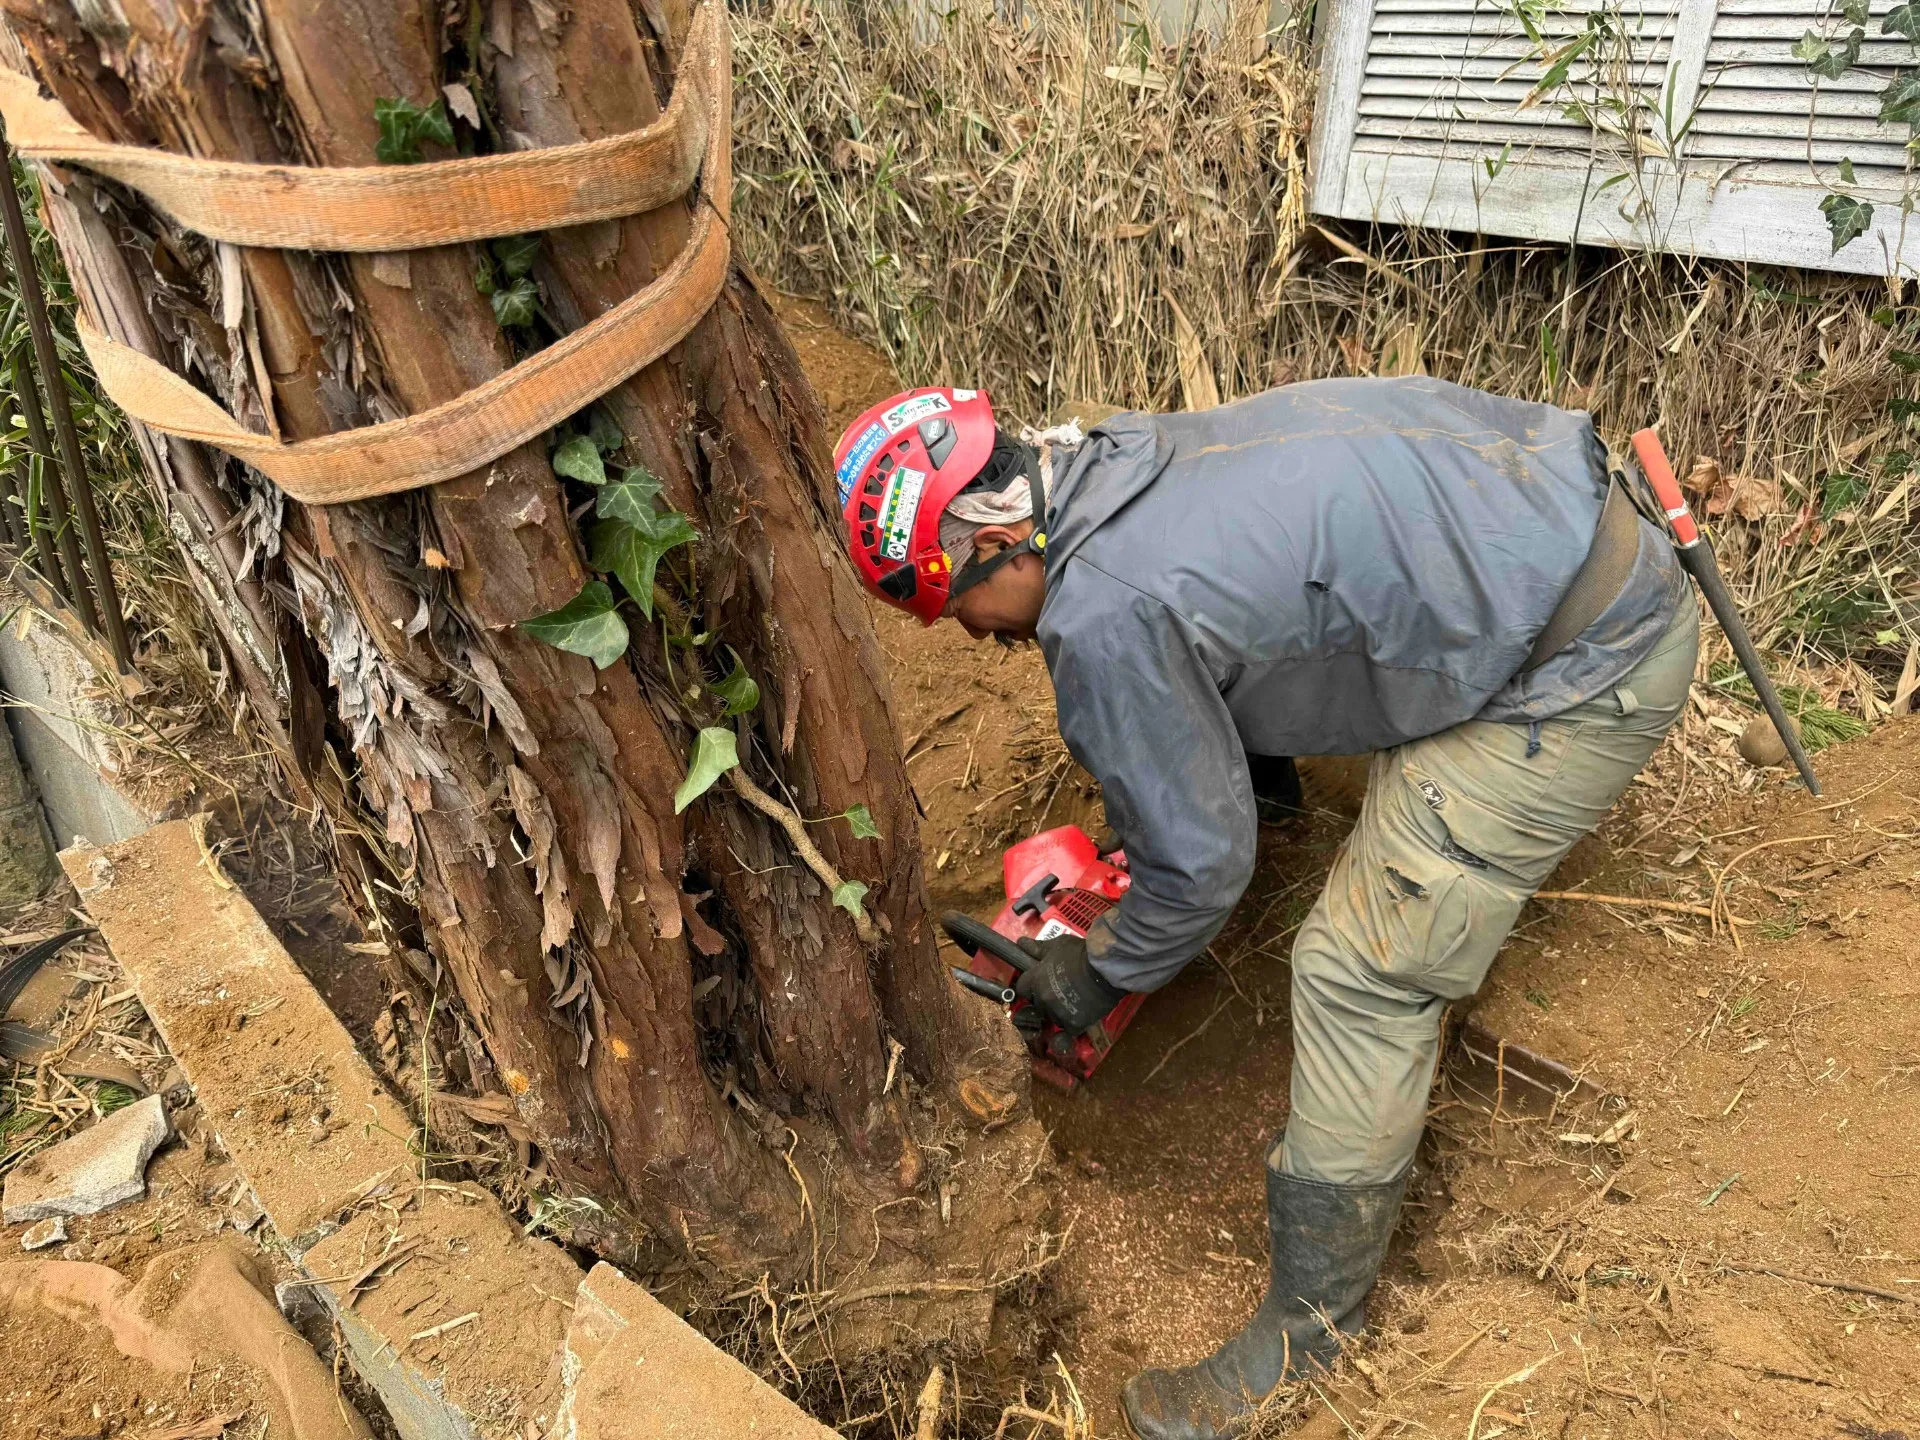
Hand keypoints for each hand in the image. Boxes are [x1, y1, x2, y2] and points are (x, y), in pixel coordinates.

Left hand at [1012, 933, 1129, 1033]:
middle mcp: (1042, 999)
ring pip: (1052, 1017)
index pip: (1022, 989)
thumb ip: (1038, 949)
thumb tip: (1021, 943)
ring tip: (1075, 1000)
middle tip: (1061, 990)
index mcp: (1035, 980)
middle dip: (1045, 999)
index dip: (1031, 986)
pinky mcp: (1073, 1024)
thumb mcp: (1058, 945)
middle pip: (1037, 1004)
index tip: (1040, 983)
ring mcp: (1057, 1013)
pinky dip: (1073, 1023)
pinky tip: (1082, 1013)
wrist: (1105, 970)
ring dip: (1059, 1012)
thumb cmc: (1081, 954)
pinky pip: (1068, 1030)